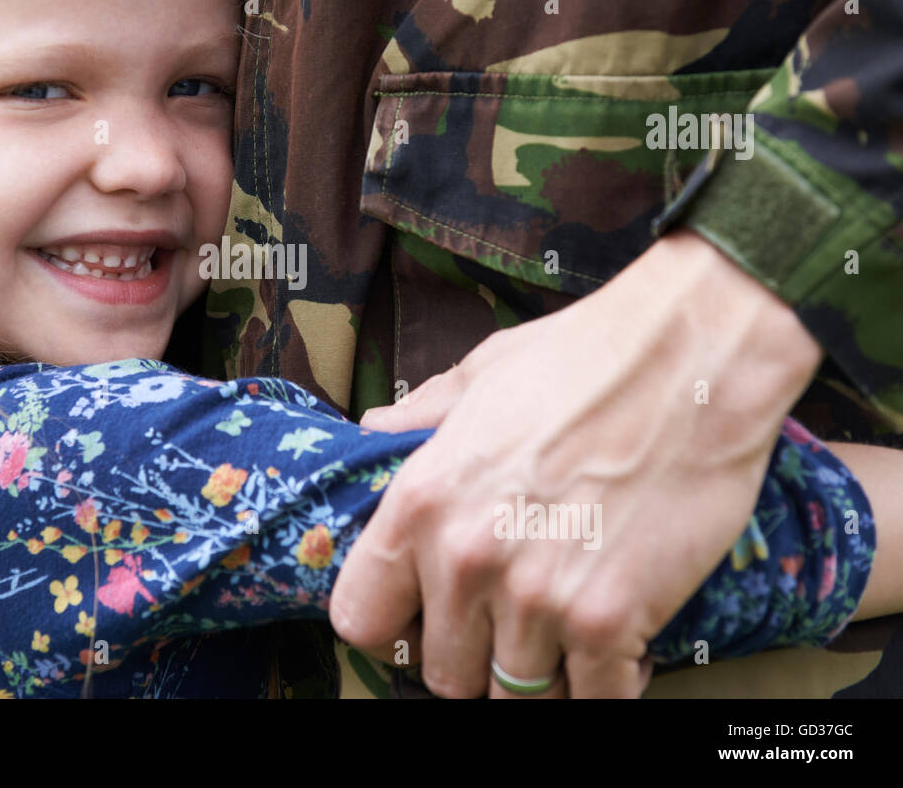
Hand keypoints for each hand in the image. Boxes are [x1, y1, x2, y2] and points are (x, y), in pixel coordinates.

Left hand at [329, 231, 822, 697]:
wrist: (696, 357)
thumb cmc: (588, 358)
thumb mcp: (481, 375)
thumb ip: (418, 417)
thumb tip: (374, 428)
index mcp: (421, 503)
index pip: (361, 618)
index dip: (392, 628)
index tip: (423, 621)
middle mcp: (466, 559)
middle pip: (444, 674)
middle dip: (475, 656)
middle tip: (509, 626)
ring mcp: (537, 597)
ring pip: (516, 695)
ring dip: (541, 674)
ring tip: (565, 634)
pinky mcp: (610, 620)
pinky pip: (595, 701)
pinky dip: (608, 685)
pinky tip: (619, 646)